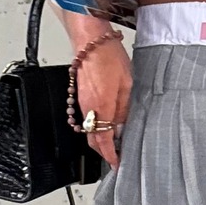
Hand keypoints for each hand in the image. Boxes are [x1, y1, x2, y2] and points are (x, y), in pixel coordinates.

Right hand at [75, 32, 132, 170]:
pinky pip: (84, 118)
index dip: (111, 155)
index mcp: (102, 107)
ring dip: (98, 139)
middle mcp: (88, 108)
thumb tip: (123, 124)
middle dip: (103, 152)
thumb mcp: (127, 84)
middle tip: (114, 157)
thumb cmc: (109, 57)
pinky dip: (92, 126)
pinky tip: (103, 123)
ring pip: (87, 129)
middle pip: (92, 139)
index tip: (116, 163)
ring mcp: (81, 102)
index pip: (105, 140)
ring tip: (112, 142)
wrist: (90, 41)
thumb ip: (124, 108)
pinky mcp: (78, 96)